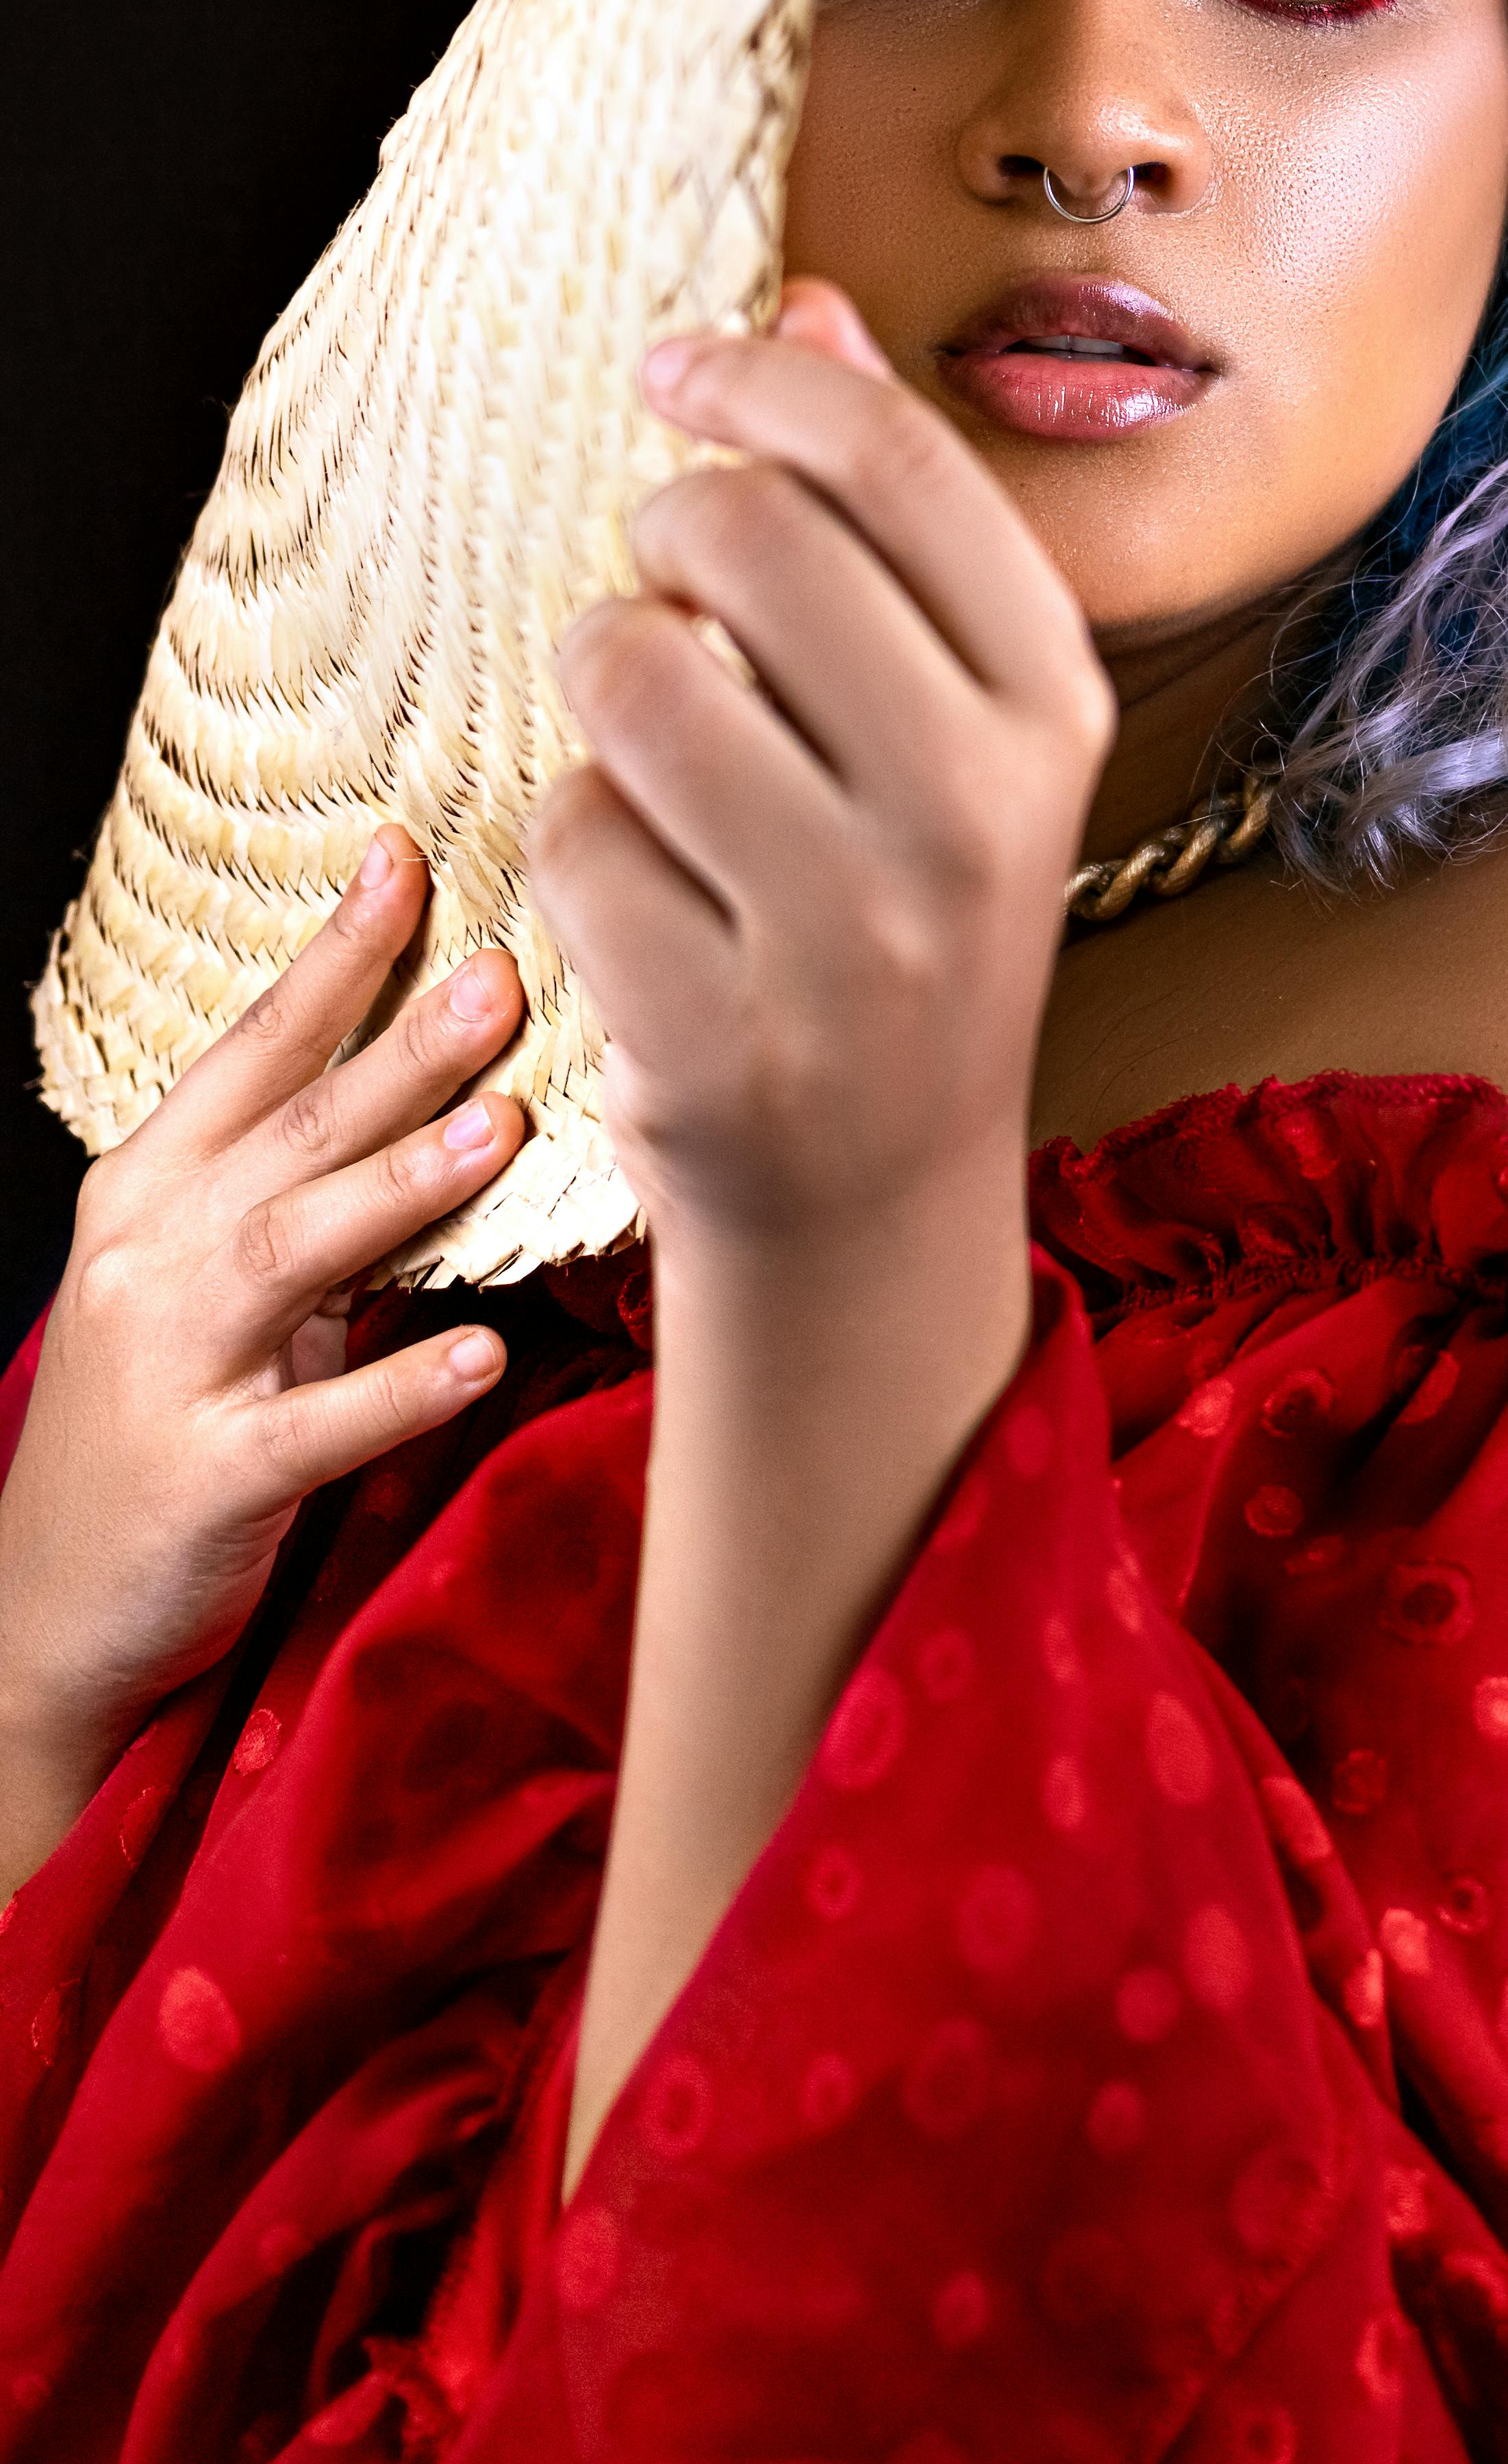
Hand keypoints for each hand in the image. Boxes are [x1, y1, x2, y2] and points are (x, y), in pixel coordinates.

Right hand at [0, 841, 526, 1887]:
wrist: (49, 1605)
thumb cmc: (153, 1415)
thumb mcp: (208, 1276)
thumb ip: (304, 1185)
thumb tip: (444, 1083)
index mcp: (152, 1190)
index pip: (255, 1050)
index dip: (332, 955)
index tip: (405, 858)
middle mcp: (152, 1258)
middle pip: (293, 1131)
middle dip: (399, 1048)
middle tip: (499, 976)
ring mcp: (176, 1368)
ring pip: (295, 1251)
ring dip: (401, 1185)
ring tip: (502, 1126)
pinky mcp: (211, 1479)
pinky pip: (314, 1427)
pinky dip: (397, 1388)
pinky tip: (484, 1355)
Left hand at [529, 281, 1115, 1268]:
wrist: (875, 1196)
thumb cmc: (899, 907)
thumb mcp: (952, 713)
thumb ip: (890, 510)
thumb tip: (810, 299)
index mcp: (1056, 709)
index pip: (896, 462)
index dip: (762, 376)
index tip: (677, 363)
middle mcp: (975, 817)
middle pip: (750, 538)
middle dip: (668, 528)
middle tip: (669, 578)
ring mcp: (850, 941)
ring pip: (633, 675)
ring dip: (607, 675)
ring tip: (653, 733)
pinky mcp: (717, 1039)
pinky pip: (573, 835)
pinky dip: (579, 837)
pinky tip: (642, 880)